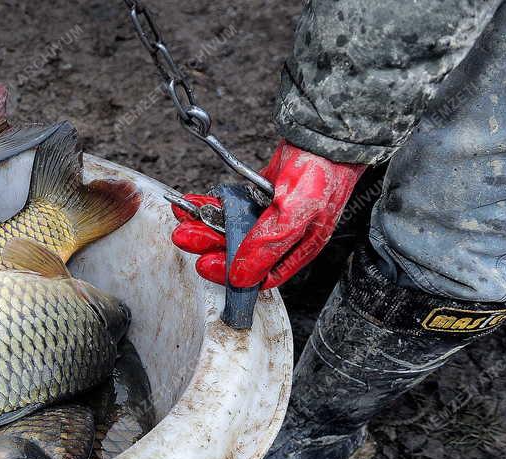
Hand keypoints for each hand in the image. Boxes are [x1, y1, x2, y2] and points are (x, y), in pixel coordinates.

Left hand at [170, 141, 365, 288]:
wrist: (322, 134)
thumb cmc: (320, 175)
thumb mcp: (294, 215)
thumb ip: (267, 246)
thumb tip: (241, 278)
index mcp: (296, 247)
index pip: (260, 275)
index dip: (231, 275)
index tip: (205, 265)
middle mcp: (280, 235)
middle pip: (238, 251)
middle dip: (209, 244)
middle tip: (185, 238)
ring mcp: (267, 215)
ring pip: (229, 227)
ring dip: (205, 224)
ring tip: (183, 219)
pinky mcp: (256, 195)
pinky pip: (228, 205)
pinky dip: (209, 205)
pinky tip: (191, 203)